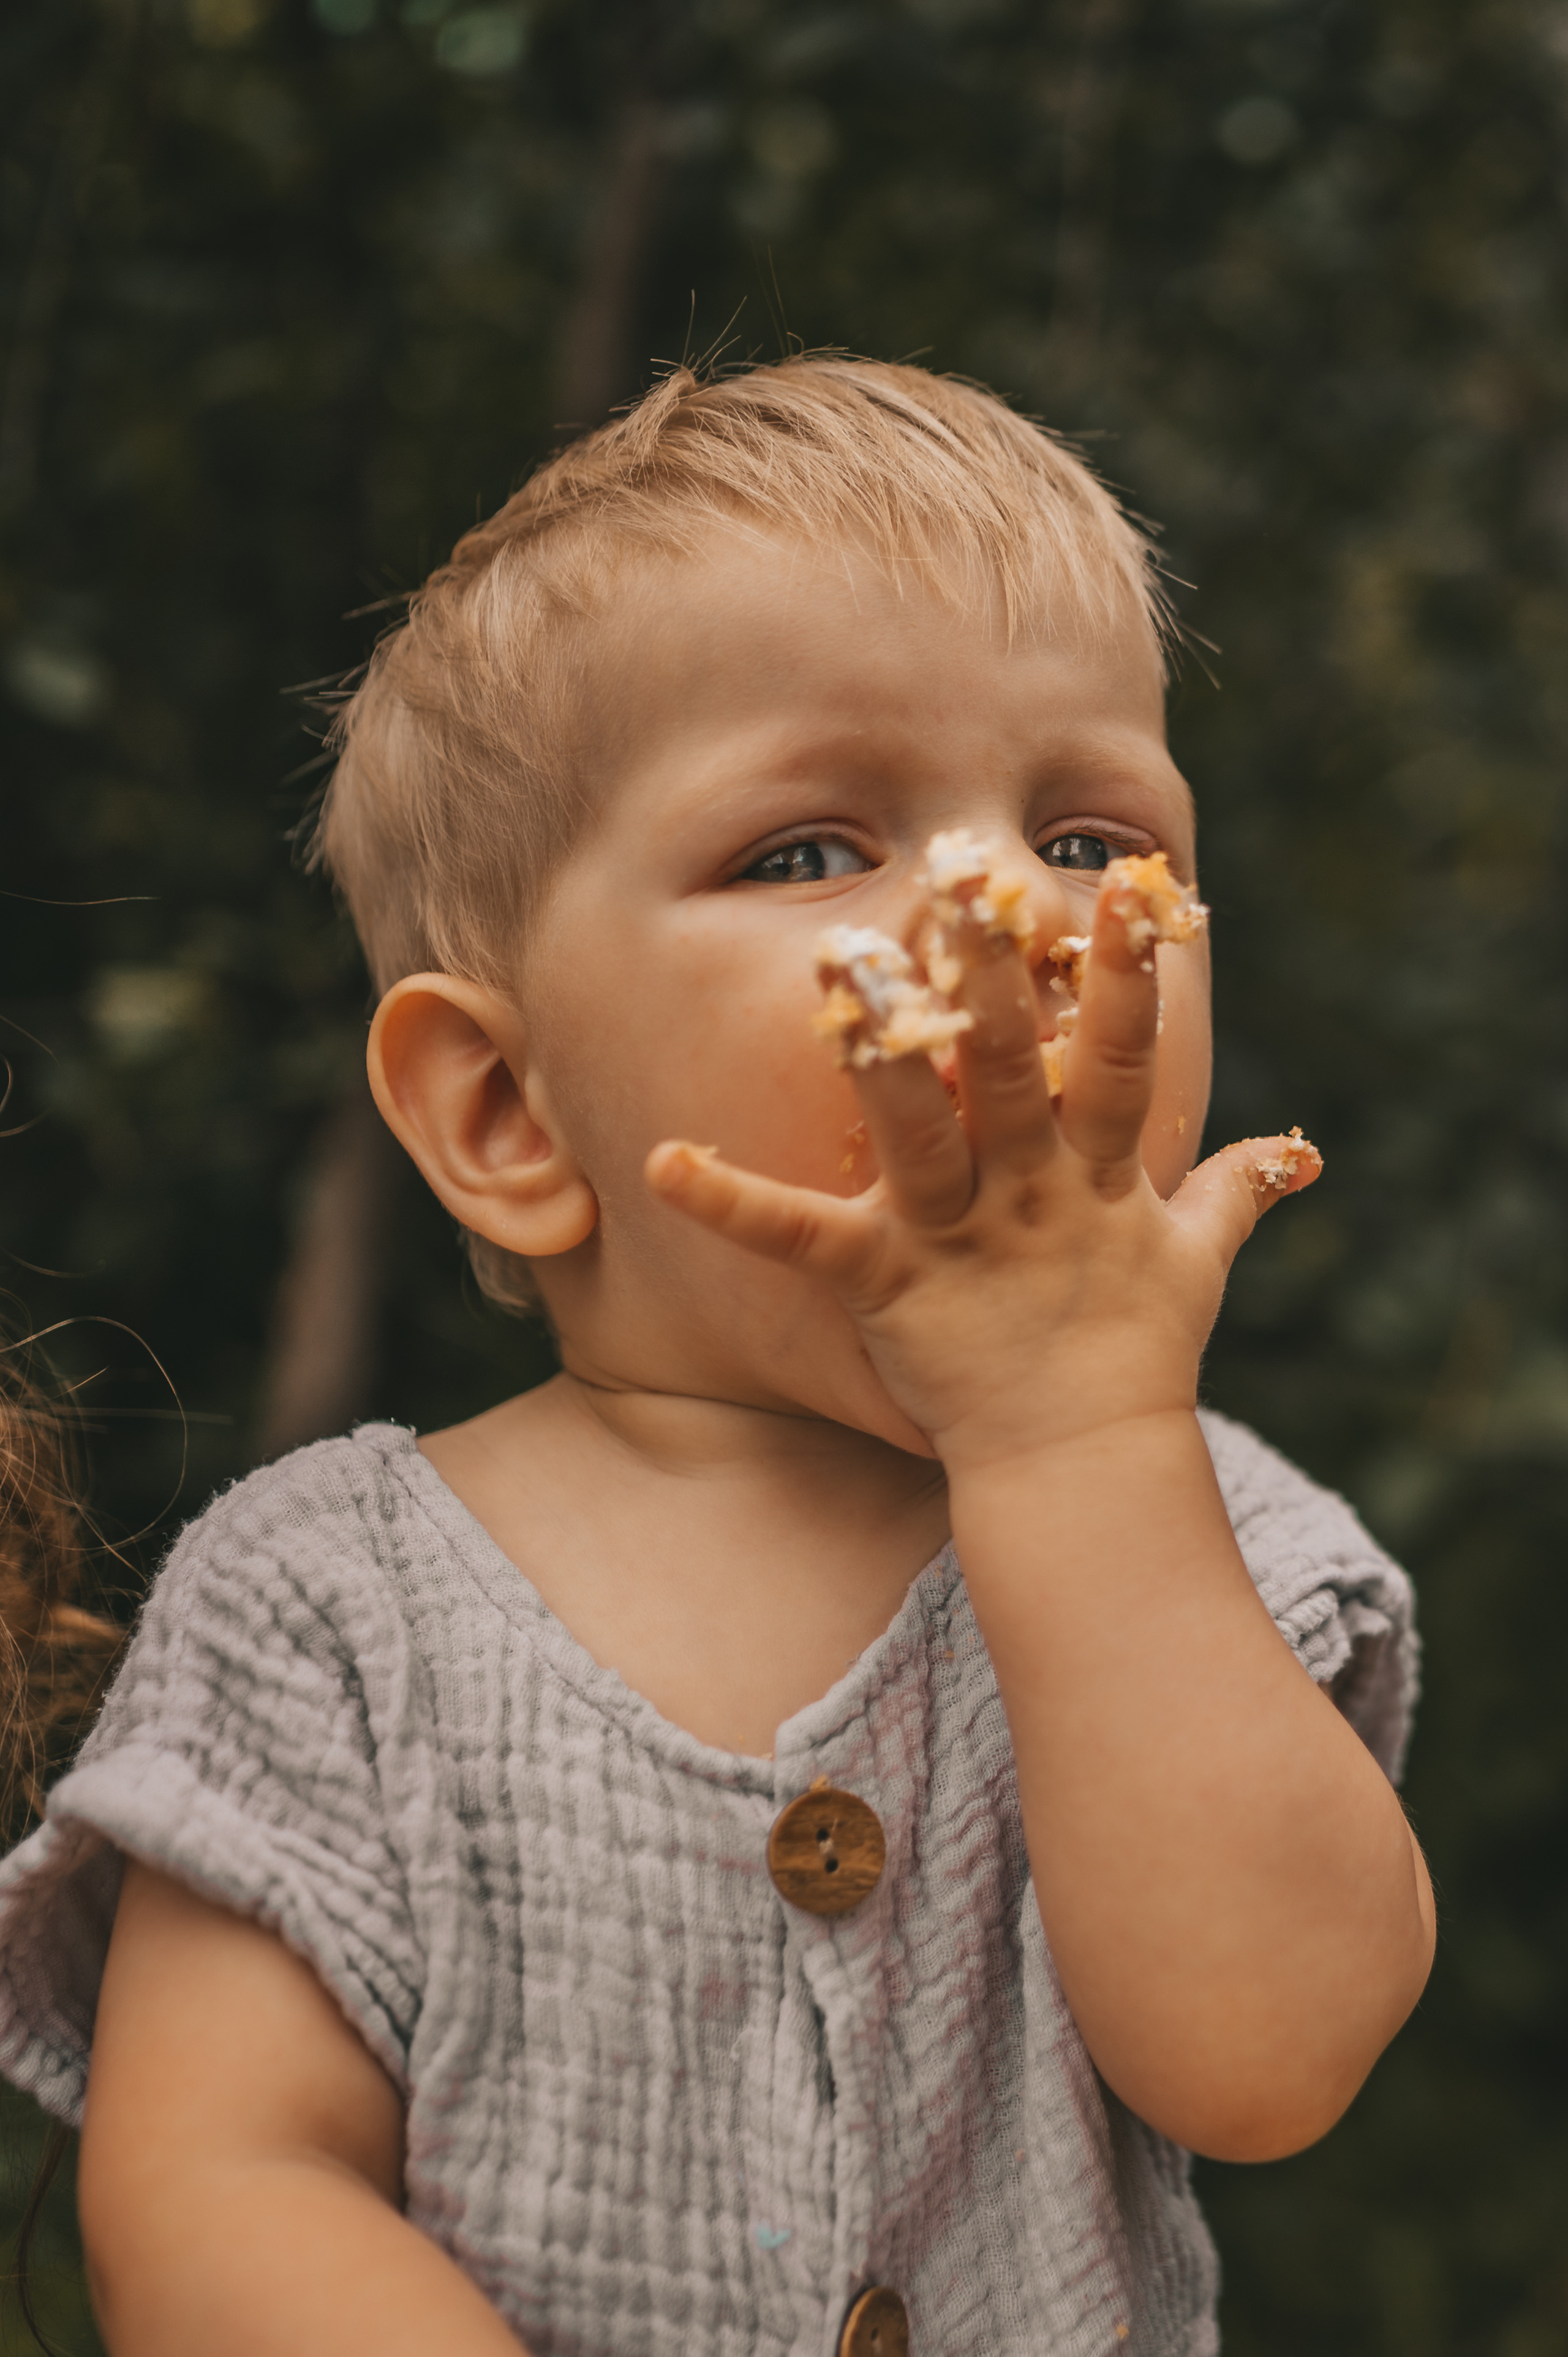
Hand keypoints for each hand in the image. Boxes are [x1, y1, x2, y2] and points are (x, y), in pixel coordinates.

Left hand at [646, 867, 1317, 1472]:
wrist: (1084, 1469)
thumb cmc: (1134, 1358)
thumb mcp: (1195, 1265)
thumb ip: (1235, 1191)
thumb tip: (1296, 1148)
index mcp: (1101, 1179)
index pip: (1123, 1061)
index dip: (1129, 976)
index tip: (1127, 883)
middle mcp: (1032, 1194)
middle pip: (1011, 1071)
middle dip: (992, 975)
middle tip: (963, 874)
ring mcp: (959, 1239)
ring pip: (919, 1129)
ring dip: (883, 1051)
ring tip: (842, 961)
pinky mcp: (888, 1288)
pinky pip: (800, 1240)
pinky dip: (731, 1204)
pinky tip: (660, 1163)